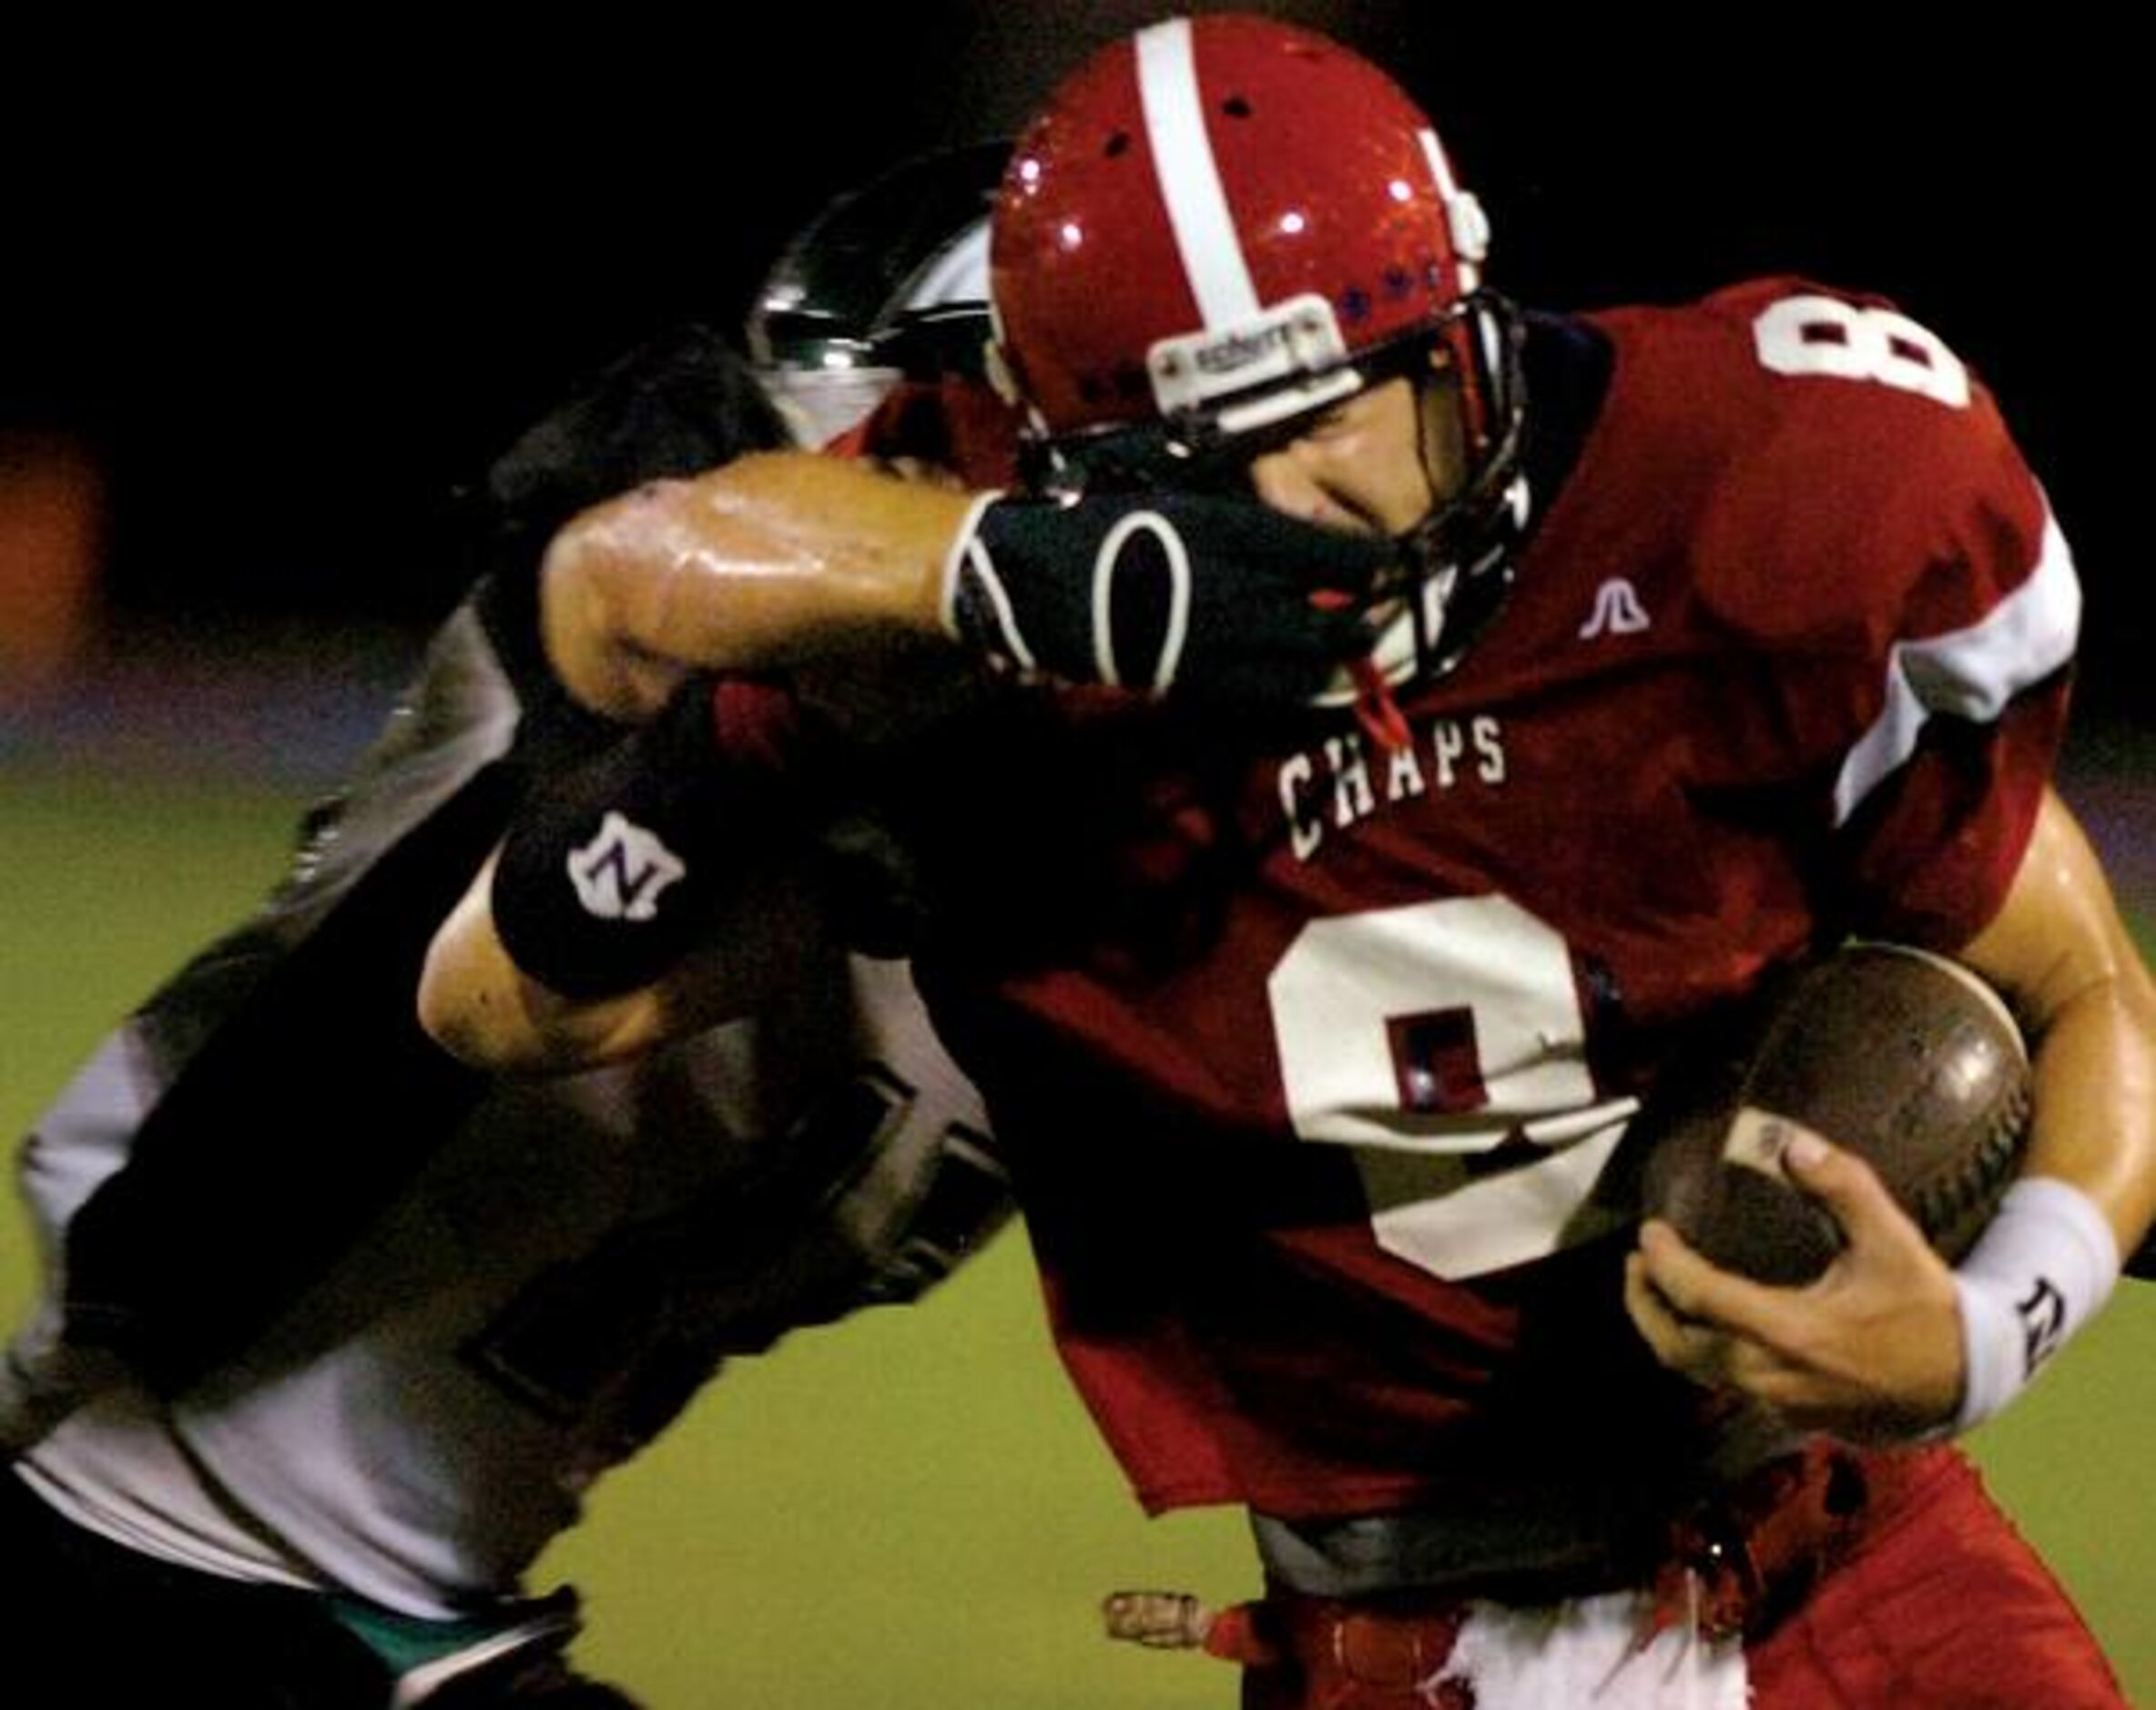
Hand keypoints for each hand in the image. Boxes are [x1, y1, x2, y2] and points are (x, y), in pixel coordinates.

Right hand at [945, 490, 1391, 706]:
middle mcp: (1247, 596)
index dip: (1380, 564)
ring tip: (1346, 656)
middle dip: (1370, 625)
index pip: (1344, 558)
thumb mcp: (1196, 503)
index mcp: (1246, 538)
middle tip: (1376, 616)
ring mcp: (1227, 646)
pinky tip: (1304, 681)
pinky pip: (1271, 696)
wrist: (1052, 581)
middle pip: (1343, 626)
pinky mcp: (1203, 682)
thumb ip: (1257, 525)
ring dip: (1340, 666)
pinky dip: (1298, 690)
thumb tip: (1314, 540)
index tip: (1391, 563)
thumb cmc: (1122, 526)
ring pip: (1314, 672)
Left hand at [1624, 1129, 1964, 1441]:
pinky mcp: (1786, 1413)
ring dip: (1666, 1329)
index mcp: (1791, 1331)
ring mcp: (1776, 1401)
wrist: (1966, 1384)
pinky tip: (1702, 1318)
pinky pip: (1722, 1381)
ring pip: (1696, 1370)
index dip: (1664, 1263)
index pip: (1700, 1297)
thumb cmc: (1925, 1311)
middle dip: (1645, 1302)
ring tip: (1655, 1285)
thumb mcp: (1893, 1241)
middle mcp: (1772, 1374)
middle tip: (1638, 1261)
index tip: (1650, 1231)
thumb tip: (1793, 1144)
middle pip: (1678, 1345)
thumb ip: (1844, 1187)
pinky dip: (1697, 1348)